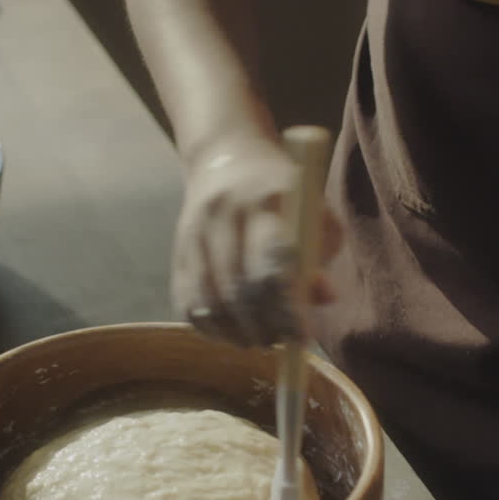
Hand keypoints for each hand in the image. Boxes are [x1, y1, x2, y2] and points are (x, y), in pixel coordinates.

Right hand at [173, 132, 341, 346]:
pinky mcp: (177, 250)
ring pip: (210, 301)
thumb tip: (322, 299)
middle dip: (262, 326)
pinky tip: (230, 332)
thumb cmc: (286, 196)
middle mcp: (223, 214)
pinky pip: (188, 303)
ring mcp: (193, 232)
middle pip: (239, 288)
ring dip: (236, 333)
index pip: (272, 262)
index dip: (286, 307)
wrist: (226, 158)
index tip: (300, 336)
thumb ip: (320, 257)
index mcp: (266, 200)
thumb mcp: (315, 214)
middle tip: (280, 341)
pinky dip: (210, 328)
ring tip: (258, 339)